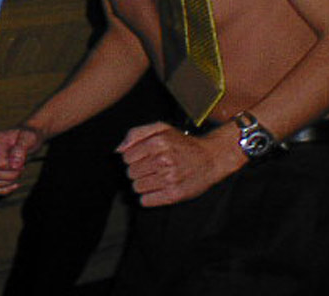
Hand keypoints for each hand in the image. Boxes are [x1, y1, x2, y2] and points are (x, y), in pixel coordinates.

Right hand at [0, 126, 43, 195]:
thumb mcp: (30, 138)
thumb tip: (14, 165)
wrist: (25, 139)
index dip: (14, 167)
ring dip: (8, 183)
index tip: (22, 160)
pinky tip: (16, 184)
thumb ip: (21, 149)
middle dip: (12, 175)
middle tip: (22, 168)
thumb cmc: (28, 137)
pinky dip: (4, 190)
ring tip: (18, 173)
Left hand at [117, 121, 237, 206]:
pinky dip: (148, 197)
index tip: (142, 158)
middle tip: (150, 169)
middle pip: (131, 173)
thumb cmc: (182, 143)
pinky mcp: (174, 194)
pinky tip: (156, 190)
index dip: (132, 158)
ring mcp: (169, 178)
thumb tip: (118, 150)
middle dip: (137, 171)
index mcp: (157, 142)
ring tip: (155, 178)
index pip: (126, 157)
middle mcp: (163, 160)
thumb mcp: (161, 128)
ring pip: (137, 187)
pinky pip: (146, 201)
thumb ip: (136, 134)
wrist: (211, 158)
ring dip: (142, 184)